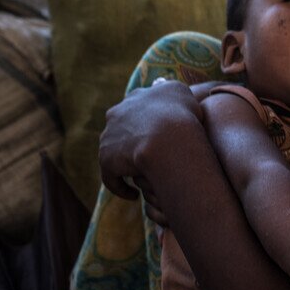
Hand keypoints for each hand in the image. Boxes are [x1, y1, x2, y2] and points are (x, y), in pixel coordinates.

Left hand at [99, 80, 203, 200]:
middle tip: (148, 156)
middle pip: (121, 128)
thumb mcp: (183, 94)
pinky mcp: (106, 159)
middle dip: (131, 140)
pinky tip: (133, 195)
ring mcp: (109, 136)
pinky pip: (111, 176)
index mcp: (137, 96)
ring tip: (142, 177)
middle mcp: (118, 113)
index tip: (156, 134)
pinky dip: (121, 187)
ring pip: (115, 152)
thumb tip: (177, 99)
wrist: (167, 137)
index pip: (136, 107)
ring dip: (126, 164)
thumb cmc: (182, 115)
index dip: (146, 121)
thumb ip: (176, 95)